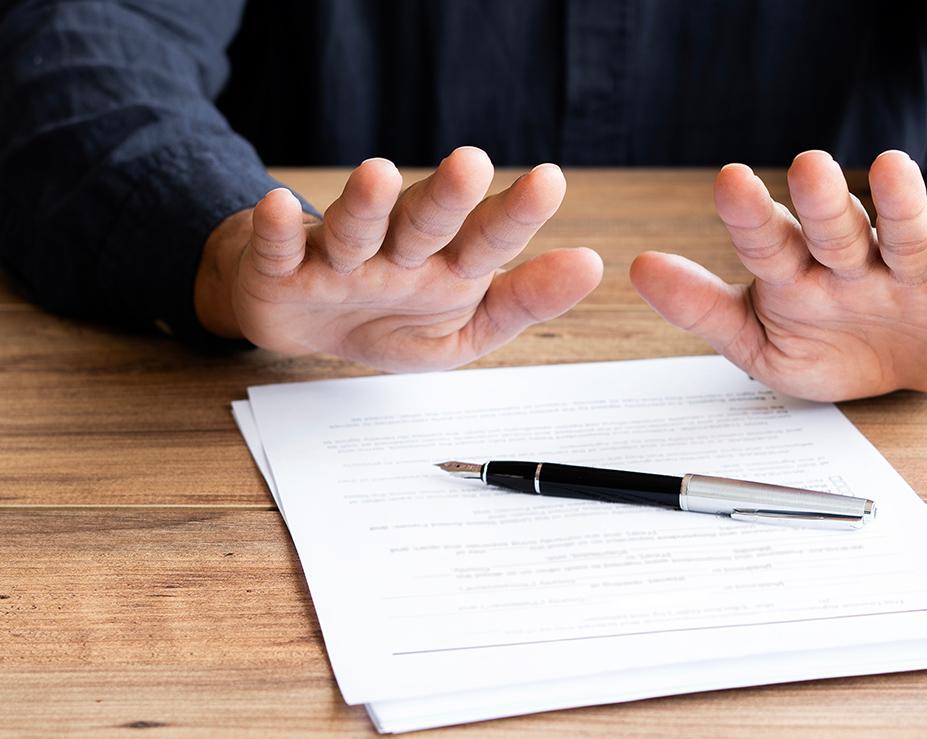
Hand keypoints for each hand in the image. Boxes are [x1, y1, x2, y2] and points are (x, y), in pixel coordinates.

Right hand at [195, 147, 601, 370]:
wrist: (312, 330)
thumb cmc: (395, 319)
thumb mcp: (467, 329)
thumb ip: (524, 301)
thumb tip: (592, 263)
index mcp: (448, 265)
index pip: (488, 237)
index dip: (515, 213)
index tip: (549, 182)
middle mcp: (398, 250)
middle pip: (425, 221)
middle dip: (447, 195)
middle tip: (472, 163)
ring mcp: (340, 257)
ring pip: (356, 227)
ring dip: (367, 203)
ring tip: (379, 175)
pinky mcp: (283, 269)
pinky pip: (280, 249)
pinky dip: (277, 231)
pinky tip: (279, 207)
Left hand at [629, 151, 926, 400]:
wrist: (909, 372)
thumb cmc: (830, 346)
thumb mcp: (759, 341)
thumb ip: (704, 308)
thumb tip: (638, 267)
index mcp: (797, 273)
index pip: (769, 242)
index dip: (751, 216)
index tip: (729, 182)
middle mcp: (850, 262)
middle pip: (835, 228)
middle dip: (822, 201)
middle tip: (807, 166)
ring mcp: (907, 274)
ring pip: (903, 234)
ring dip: (899, 204)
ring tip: (892, 167)